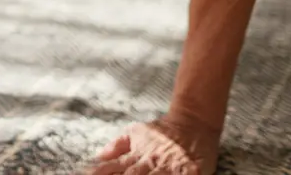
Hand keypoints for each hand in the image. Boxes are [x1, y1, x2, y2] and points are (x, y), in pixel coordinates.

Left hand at [83, 114, 219, 174]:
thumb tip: (98, 156)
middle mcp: (150, 162)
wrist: (192, 121)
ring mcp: (169, 167)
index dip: (100, 172)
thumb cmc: (162, 131)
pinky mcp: (189, 170)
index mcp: (136, 155)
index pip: (112, 167)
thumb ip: (117, 146)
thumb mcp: (136, 133)